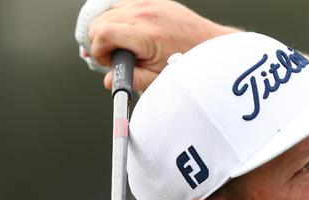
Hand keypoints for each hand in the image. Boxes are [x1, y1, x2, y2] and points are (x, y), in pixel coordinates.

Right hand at [84, 0, 235, 90]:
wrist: (209, 45)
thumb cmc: (186, 63)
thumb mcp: (159, 78)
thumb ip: (133, 79)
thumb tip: (109, 82)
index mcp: (147, 34)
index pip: (103, 34)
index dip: (99, 52)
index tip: (110, 63)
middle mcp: (145, 13)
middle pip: (99, 22)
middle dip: (101, 43)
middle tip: (116, 59)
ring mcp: (147, 3)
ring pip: (107, 13)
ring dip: (107, 31)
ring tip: (123, 48)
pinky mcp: (150, 0)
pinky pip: (120, 6)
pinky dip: (117, 20)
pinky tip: (127, 35)